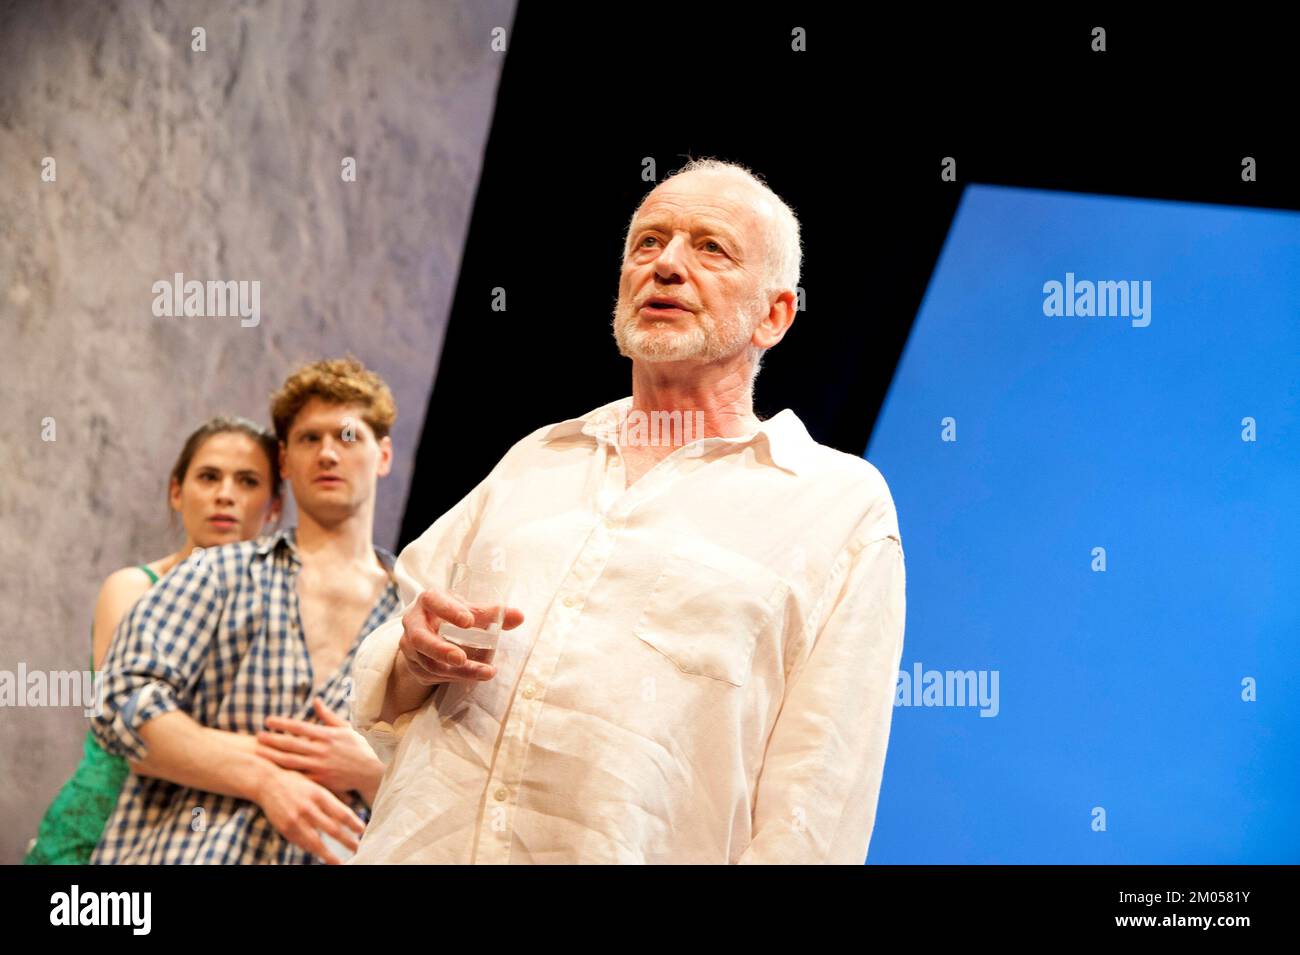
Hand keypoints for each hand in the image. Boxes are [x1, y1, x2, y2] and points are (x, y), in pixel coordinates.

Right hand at [254, 764, 365, 864]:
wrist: (266, 780)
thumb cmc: (296, 780)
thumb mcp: (316, 782)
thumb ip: (332, 794)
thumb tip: (352, 802)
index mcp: (319, 794)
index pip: (341, 813)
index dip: (354, 824)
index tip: (363, 831)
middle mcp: (308, 808)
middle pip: (332, 830)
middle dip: (347, 842)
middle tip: (358, 849)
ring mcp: (295, 820)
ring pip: (316, 842)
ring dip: (329, 855)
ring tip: (339, 862)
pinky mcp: (284, 828)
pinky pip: (301, 843)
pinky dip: (311, 850)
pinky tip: (320, 855)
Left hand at [257, 698, 382, 797]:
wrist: (371, 772)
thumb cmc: (359, 747)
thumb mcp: (345, 728)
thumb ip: (328, 716)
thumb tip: (316, 700)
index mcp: (327, 735)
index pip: (299, 727)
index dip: (282, 723)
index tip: (268, 720)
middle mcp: (321, 750)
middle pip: (290, 744)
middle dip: (272, 740)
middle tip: (257, 736)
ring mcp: (320, 767)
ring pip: (290, 762)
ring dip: (272, 756)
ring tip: (258, 752)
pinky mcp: (320, 782)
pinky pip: (299, 778)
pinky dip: (285, 774)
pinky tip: (272, 772)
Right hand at [396, 587, 524, 686]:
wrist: (428, 631)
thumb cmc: (451, 614)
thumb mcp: (468, 610)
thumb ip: (492, 613)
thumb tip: (519, 616)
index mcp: (429, 601)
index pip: (433, 601)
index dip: (449, 610)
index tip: (469, 621)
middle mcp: (414, 622)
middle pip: (420, 638)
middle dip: (441, 649)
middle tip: (461, 658)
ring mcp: (410, 646)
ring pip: (429, 662)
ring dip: (457, 671)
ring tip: (484, 672)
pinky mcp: (415, 665)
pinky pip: (432, 675)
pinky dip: (454, 678)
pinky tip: (473, 677)